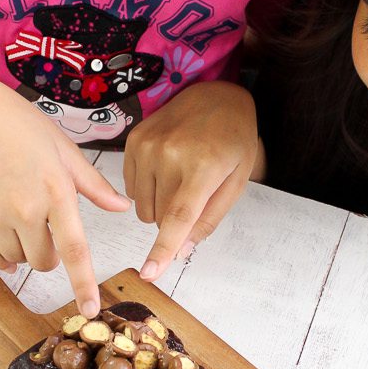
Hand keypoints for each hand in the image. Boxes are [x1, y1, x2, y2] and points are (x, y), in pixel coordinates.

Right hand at [0, 72, 129, 314]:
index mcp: (56, 191)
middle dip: (50, 256)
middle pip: (44, 261)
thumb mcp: (64, 150)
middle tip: (46, 231)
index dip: (83, 284)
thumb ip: (93, 185)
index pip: (75, 250)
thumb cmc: (20, 128)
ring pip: (16, 260)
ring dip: (23, 251)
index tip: (90, 310)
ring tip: (19, 217)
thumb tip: (121, 207)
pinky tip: (2, 236)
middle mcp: (23, 208)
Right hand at [123, 81, 258, 279]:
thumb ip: (209, 219)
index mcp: (203, 167)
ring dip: (159, 205)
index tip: (149, 273)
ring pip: (142, 208)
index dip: (163, 249)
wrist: (216, 95)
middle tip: (194, 193)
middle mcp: (170, 155)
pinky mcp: (133, 141)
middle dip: (175, 220)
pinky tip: (165, 168)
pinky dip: (147, 189)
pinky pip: (130, 188)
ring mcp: (148, 146)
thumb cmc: (233, 141)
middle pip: (159, 218)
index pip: (178, 217)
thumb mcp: (236, 181)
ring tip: (180, 178)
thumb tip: (182, 251)